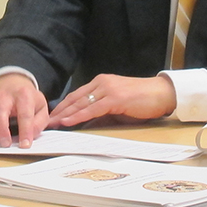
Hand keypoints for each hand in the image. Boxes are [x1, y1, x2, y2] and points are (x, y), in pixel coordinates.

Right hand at [0, 73, 49, 147]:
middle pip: (0, 111)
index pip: (24, 113)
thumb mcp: (40, 106)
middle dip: (1, 129)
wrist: (11, 82)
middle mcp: (4, 97)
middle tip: (5, 144)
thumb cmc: (26, 98)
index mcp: (23, 95)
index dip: (25, 130)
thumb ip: (39, 122)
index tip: (25, 145)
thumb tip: (31, 135)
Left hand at [47, 74, 176, 127]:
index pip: (77, 95)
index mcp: (101, 83)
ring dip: (64, 115)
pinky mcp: (115, 98)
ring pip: (80, 103)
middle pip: (74, 98)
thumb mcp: (117, 106)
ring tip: (51, 124)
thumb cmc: (142, 101)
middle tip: (44, 122)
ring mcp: (108, 89)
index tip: (51, 116)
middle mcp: (101, 83)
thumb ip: (102, 111)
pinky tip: (67, 122)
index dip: (63, 106)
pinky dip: (78, 116)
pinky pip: (92, 109)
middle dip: (59, 111)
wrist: (162, 94)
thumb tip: (86, 122)